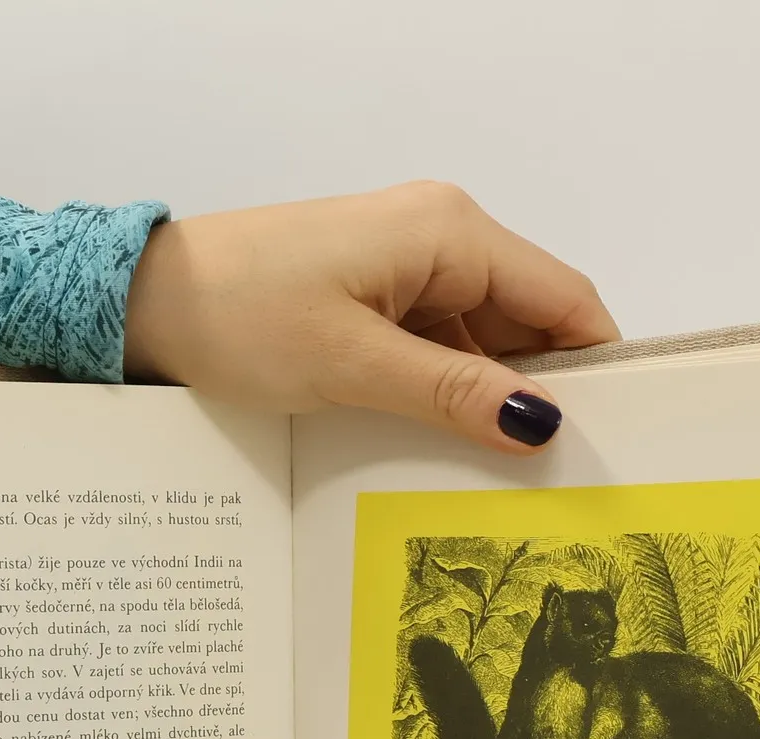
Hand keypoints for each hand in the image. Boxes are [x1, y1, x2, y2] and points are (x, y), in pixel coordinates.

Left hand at [122, 181, 619, 453]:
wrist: (143, 304)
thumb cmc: (240, 317)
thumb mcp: (353, 364)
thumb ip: (453, 392)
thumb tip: (541, 423)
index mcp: (450, 233)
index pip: (564, 298)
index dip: (597, 368)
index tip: (616, 442)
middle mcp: (441, 239)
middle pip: (530, 323)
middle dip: (544, 395)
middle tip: (561, 483)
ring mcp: (406, 269)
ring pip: (483, 344)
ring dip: (490, 404)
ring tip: (507, 483)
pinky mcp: (374, 300)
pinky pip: (438, 351)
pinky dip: (449, 398)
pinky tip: (448, 453)